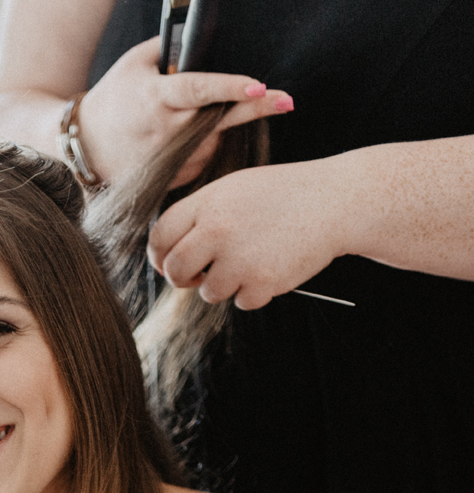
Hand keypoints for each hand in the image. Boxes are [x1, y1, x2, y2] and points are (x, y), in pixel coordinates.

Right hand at [77, 35, 292, 185]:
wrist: (86, 149)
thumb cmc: (113, 101)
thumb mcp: (135, 65)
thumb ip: (170, 52)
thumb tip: (202, 43)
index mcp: (157, 99)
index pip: (199, 90)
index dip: (230, 88)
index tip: (258, 85)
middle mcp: (166, 132)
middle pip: (220, 117)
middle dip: (255, 108)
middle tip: (286, 100)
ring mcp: (171, 160)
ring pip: (214, 138)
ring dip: (217, 125)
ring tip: (189, 120)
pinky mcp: (174, 179)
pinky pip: (203, 157)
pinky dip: (202, 144)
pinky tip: (182, 140)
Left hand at [149, 156, 349, 308]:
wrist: (333, 201)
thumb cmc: (280, 196)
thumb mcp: (234, 190)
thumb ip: (199, 217)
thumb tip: (165, 257)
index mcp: (208, 202)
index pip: (160, 236)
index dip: (159, 255)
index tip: (167, 262)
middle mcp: (218, 229)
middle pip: (175, 270)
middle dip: (182, 278)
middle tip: (197, 276)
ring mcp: (240, 257)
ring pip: (209, 292)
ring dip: (224, 285)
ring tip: (250, 261)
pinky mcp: (262, 282)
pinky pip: (241, 302)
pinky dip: (254, 292)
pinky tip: (271, 267)